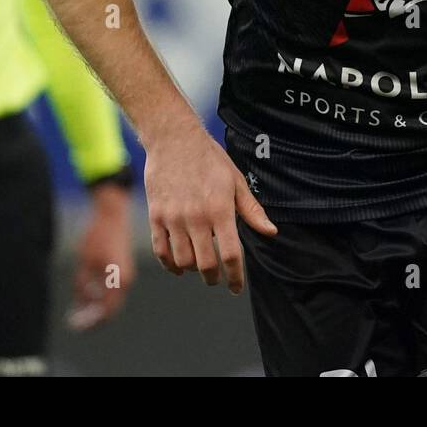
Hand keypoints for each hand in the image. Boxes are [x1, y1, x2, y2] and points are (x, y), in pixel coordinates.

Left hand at [67, 182, 133, 330]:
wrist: (112, 214)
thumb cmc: (97, 236)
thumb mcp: (84, 262)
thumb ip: (82, 285)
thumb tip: (80, 305)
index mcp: (118, 279)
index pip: (107, 310)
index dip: (91, 321)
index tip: (75, 326)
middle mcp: (126, 279)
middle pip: (111, 308)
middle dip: (93, 316)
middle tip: (75, 322)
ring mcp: (126, 274)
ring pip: (112, 299)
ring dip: (96, 306)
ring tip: (78, 309)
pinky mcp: (123, 268)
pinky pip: (113, 288)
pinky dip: (101, 295)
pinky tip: (86, 294)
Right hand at [144, 117, 276, 294]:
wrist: (173, 139)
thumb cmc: (209, 158)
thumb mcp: (235, 181)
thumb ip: (251, 210)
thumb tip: (270, 231)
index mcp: (220, 209)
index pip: (230, 254)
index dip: (235, 277)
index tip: (236, 287)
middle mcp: (196, 217)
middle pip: (206, 264)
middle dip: (214, 278)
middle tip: (217, 279)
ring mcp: (173, 218)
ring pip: (183, 261)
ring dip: (192, 270)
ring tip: (199, 266)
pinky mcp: (156, 216)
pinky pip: (161, 250)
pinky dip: (169, 264)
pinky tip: (178, 265)